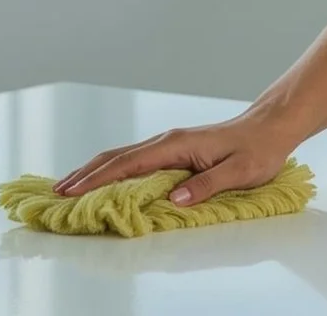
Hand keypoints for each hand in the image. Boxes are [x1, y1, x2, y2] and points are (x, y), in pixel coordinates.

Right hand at [52, 110, 304, 206]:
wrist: (271, 127)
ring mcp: (168, 143)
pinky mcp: (173, 150)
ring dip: (93, 171)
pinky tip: (102, 179)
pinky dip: (111, 169)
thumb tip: (175, 199)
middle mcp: (166, 141)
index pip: (128, 164)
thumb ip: (208, 185)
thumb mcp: (239, 171)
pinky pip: (134, 160)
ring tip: (67, 187)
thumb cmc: (258, 149)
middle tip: (55, 193)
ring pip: (121, 156)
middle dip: (83, 175)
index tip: (71, 191)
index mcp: (176, 145)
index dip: (97, 179)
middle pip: (115, 157)